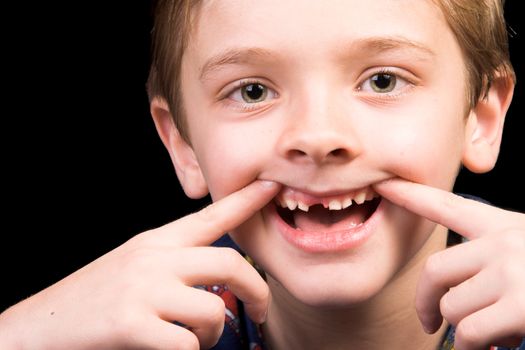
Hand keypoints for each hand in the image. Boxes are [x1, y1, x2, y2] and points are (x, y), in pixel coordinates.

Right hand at [0, 180, 279, 349]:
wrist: (39, 326)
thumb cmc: (96, 298)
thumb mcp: (136, 265)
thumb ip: (176, 263)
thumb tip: (223, 279)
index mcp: (156, 242)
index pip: (210, 215)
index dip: (245, 200)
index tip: (272, 186)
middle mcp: (153, 258)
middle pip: (228, 262)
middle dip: (257, 290)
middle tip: (260, 310)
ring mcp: (142, 289)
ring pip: (213, 309)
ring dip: (214, 332)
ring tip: (197, 339)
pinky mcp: (130, 324)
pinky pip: (188, 344)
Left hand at [375, 178, 524, 349]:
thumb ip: (492, 258)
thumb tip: (456, 301)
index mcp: (505, 226)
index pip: (446, 206)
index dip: (410, 195)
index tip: (383, 185)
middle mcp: (504, 243)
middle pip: (435, 270)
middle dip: (425, 302)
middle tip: (429, 323)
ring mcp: (512, 272)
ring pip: (452, 307)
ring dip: (463, 331)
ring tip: (489, 336)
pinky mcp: (521, 304)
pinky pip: (471, 333)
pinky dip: (474, 348)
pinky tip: (495, 345)